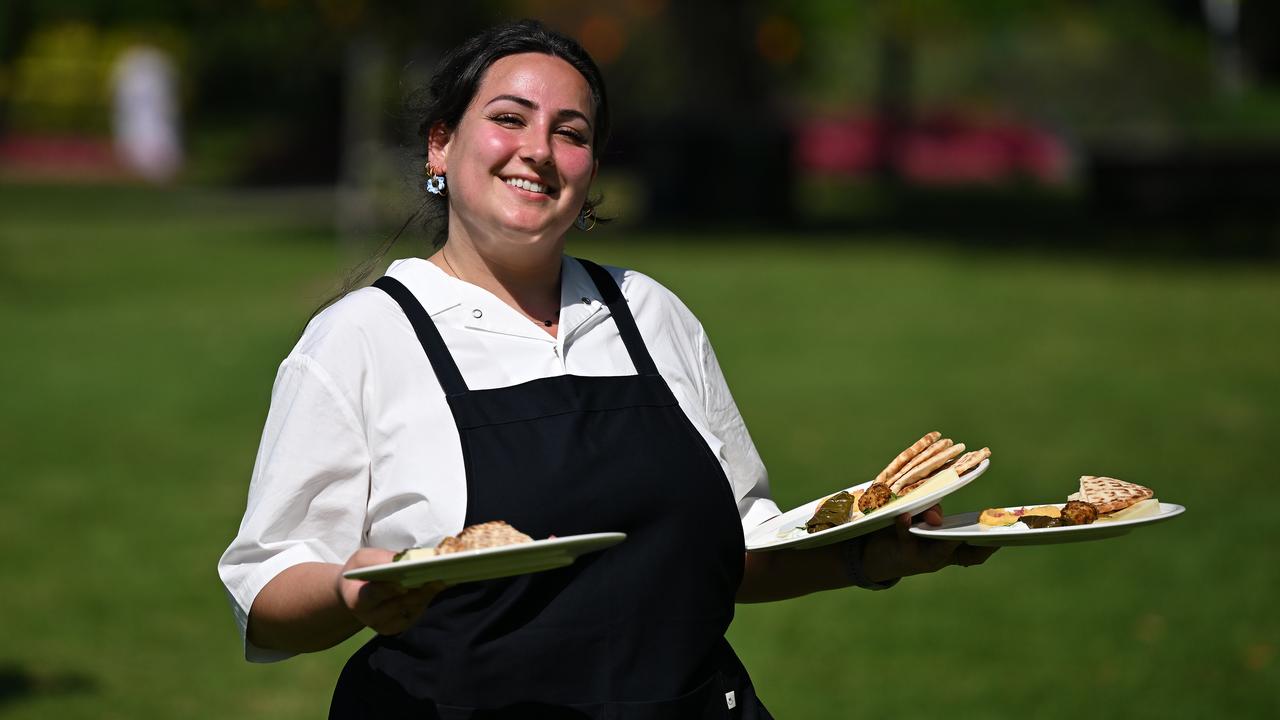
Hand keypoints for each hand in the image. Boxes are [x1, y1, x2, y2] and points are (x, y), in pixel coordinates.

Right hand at [336, 548, 446, 635]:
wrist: (355, 593)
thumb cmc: (360, 572)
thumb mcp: (362, 559)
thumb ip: (379, 559)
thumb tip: (405, 559)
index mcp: (355, 598)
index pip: (372, 595)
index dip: (387, 590)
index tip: (403, 583)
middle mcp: (369, 616)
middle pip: (397, 605)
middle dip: (417, 591)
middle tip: (436, 578)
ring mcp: (384, 625)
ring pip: (410, 610)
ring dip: (426, 595)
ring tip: (440, 580)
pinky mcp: (397, 627)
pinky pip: (415, 614)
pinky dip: (425, 600)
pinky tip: (435, 588)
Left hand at [860, 503, 997, 583]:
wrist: (873, 554)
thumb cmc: (905, 531)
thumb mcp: (922, 519)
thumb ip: (932, 513)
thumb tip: (936, 518)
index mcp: (952, 549)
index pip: (980, 551)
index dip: (995, 544)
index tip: (1009, 534)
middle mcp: (942, 558)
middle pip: (968, 554)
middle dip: (980, 544)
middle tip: (989, 531)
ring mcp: (924, 559)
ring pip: (937, 548)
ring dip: (938, 531)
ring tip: (936, 518)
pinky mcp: (902, 554)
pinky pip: (906, 539)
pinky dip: (905, 526)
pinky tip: (904, 516)